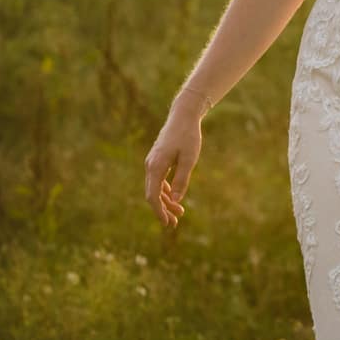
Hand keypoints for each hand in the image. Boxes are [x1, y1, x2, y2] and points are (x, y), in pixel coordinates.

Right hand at [143, 102, 203, 228]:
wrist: (183, 116)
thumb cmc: (188, 137)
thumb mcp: (189, 159)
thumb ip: (182, 180)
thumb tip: (176, 201)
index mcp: (156, 167)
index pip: (153, 195)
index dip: (159, 212)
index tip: (168, 223)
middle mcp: (150, 166)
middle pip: (152, 194)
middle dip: (162, 210)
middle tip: (175, 223)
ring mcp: (152, 163)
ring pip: (155, 188)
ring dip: (165, 201)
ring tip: (179, 212)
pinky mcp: (157, 160)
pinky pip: (158, 180)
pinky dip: (165, 191)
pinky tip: (173, 198)